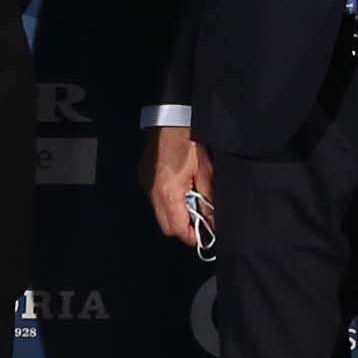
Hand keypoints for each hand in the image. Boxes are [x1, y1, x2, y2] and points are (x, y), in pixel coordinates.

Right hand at [150, 127, 215, 247]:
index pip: (178, 229)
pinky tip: (180, 191)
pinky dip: (168, 202)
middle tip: (200, 223)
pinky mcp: (144, 178)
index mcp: (169, 191)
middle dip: (184, 228)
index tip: (204, 238)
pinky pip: (155, 200)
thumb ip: (208, 199)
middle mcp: (153, 192)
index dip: (192, 237)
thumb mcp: (205, 171)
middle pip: (167, 227)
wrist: (170, 118)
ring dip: (176, 215)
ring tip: (191, 202)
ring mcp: (146, 185)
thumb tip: (213, 220)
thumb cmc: (188, 140)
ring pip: (160, 214)